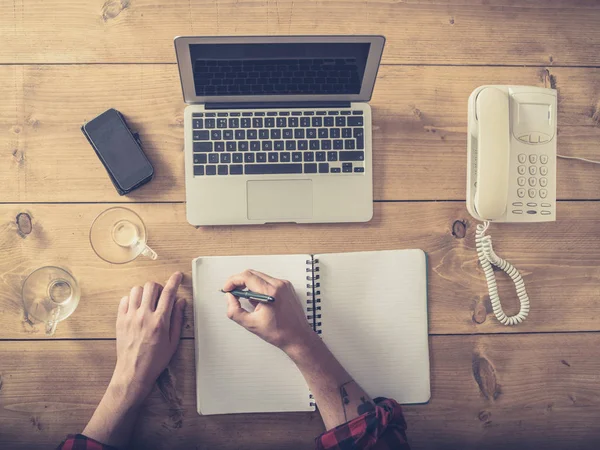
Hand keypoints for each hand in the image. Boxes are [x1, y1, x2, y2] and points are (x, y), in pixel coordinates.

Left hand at [82, 272, 185, 447]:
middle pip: (151, 286)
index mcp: (160, 321)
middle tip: (162, 296)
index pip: (169, 293)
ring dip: (145, 292)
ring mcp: (130, 317)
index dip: (174, 281)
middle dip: (159, 287)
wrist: (133, 373)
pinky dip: (132, 299)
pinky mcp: (120, 321)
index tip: (177, 275)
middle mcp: (144, 316)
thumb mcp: (173, 342)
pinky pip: (124, 300)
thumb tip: (181, 301)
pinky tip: (137, 307)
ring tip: (148, 301)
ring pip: (136, 290)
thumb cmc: (155, 360)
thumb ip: (177, 319)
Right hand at [223, 270, 317, 353]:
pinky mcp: (287, 287)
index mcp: (271, 292)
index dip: (233, 281)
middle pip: (252, 274)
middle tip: (233, 294)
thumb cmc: (280, 332)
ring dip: (250, 286)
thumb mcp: (250, 324)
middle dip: (240, 282)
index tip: (227, 288)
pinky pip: (268, 281)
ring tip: (250, 303)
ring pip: (260, 277)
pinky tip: (260, 302)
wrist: (298, 337)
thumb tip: (229, 298)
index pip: (247, 276)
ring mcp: (284, 285)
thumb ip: (234, 310)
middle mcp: (279, 285)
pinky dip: (260, 288)